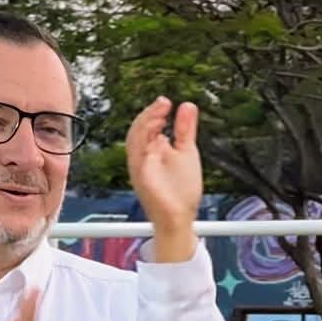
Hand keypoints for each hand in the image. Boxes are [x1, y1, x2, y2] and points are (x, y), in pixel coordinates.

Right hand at [124, 97, 201, 261]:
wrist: (180, 218)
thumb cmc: (181, 191)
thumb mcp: (187, 151)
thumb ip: (185, 129)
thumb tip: (187, 105)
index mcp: (152, 149)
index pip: (147, 125)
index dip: (155, 112)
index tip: (166, 102)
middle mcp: (143, 157)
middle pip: (138, 129)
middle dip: (149, 114)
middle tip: (163, 104)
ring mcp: (140, 167)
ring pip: (134, 140)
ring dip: (145, 124)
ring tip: (160, 113)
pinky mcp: (142, 178)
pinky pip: (137, 157)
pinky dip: (145, 144)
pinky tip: (157, 135)